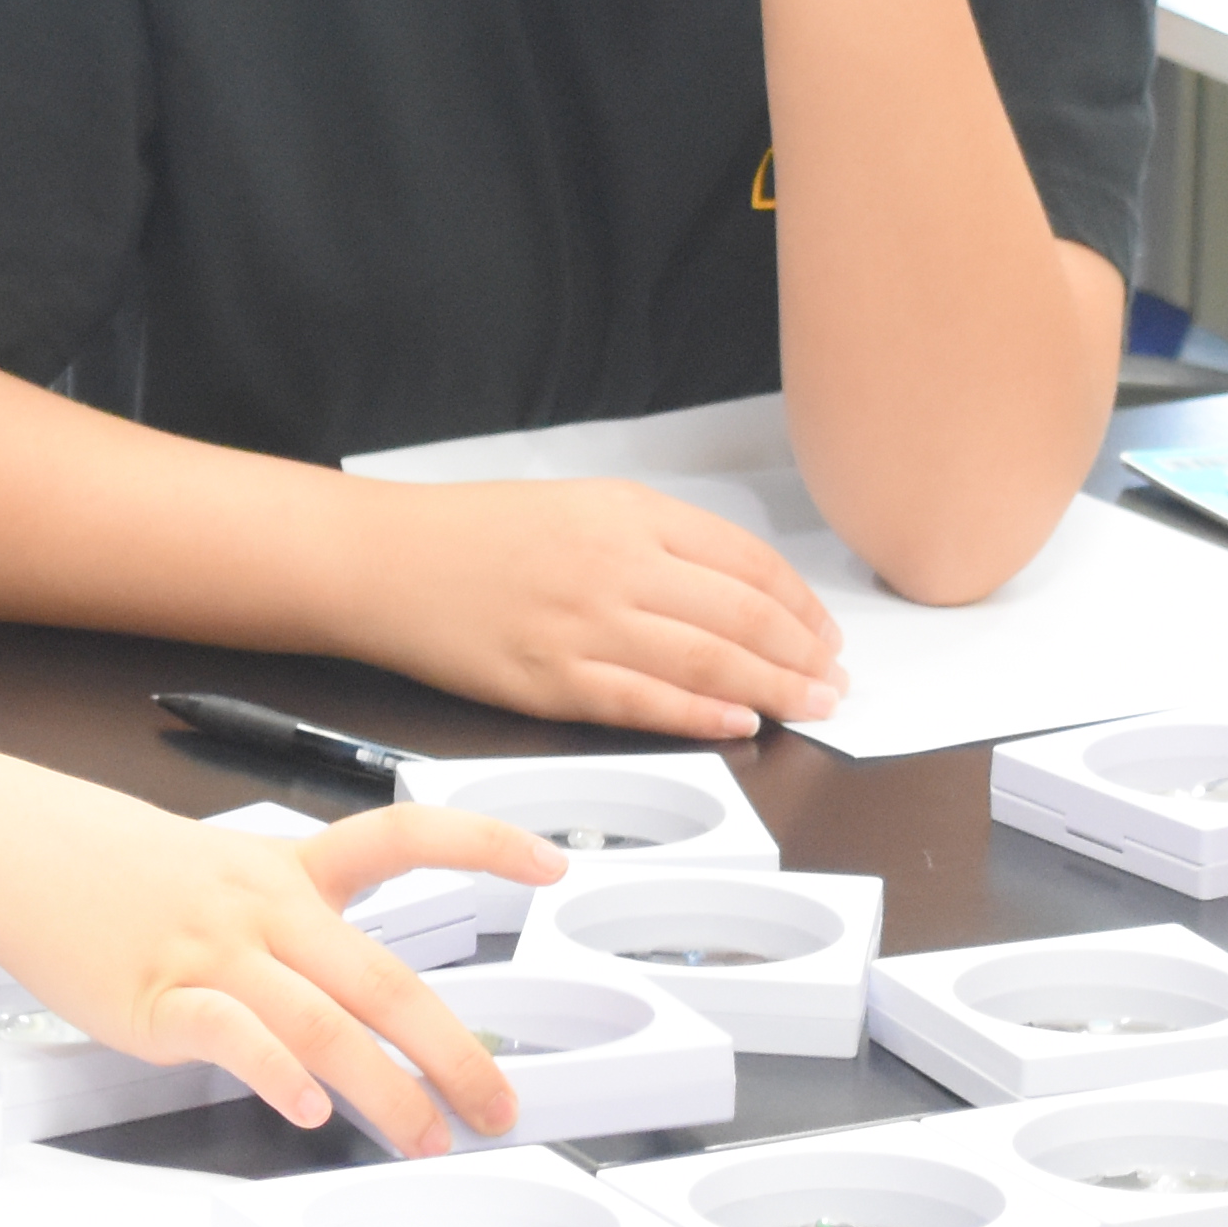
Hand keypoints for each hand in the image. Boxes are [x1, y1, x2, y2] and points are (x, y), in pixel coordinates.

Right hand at [0, 793, 567, 1152]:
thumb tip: (353, 1005)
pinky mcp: (160, 995)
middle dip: (454, 1051)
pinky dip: (278, 1076)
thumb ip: (292, 929)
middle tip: (497, 1105)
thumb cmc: (122, 872)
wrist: (17, 847)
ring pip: (325, 1020)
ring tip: (427, 1139)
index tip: (550, 864)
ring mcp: (214, 950)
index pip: (403, 835)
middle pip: (384, 977)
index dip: (483, 843)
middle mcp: (265, 906)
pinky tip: (309, 1111)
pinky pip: (235, 1034)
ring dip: (388, 1089)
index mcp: (289, 870)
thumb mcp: (224, 875)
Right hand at [353, 474, 852, 743]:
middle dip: (804, 652)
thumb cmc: (476, 534)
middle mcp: (616, 565)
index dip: (798, 603)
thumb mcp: (580, 506)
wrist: (389, 562)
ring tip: (814, 705)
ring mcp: (585, 626)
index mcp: (628, 513)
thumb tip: (734, 588)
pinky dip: (703, 714)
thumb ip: (655, 540)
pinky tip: (741, 721)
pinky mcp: (553, 681)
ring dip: (775, 687)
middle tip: (838, 678)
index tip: (824, 630)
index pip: (746, 561)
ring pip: (708, 660)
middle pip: (741, 613)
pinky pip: (646, 701)